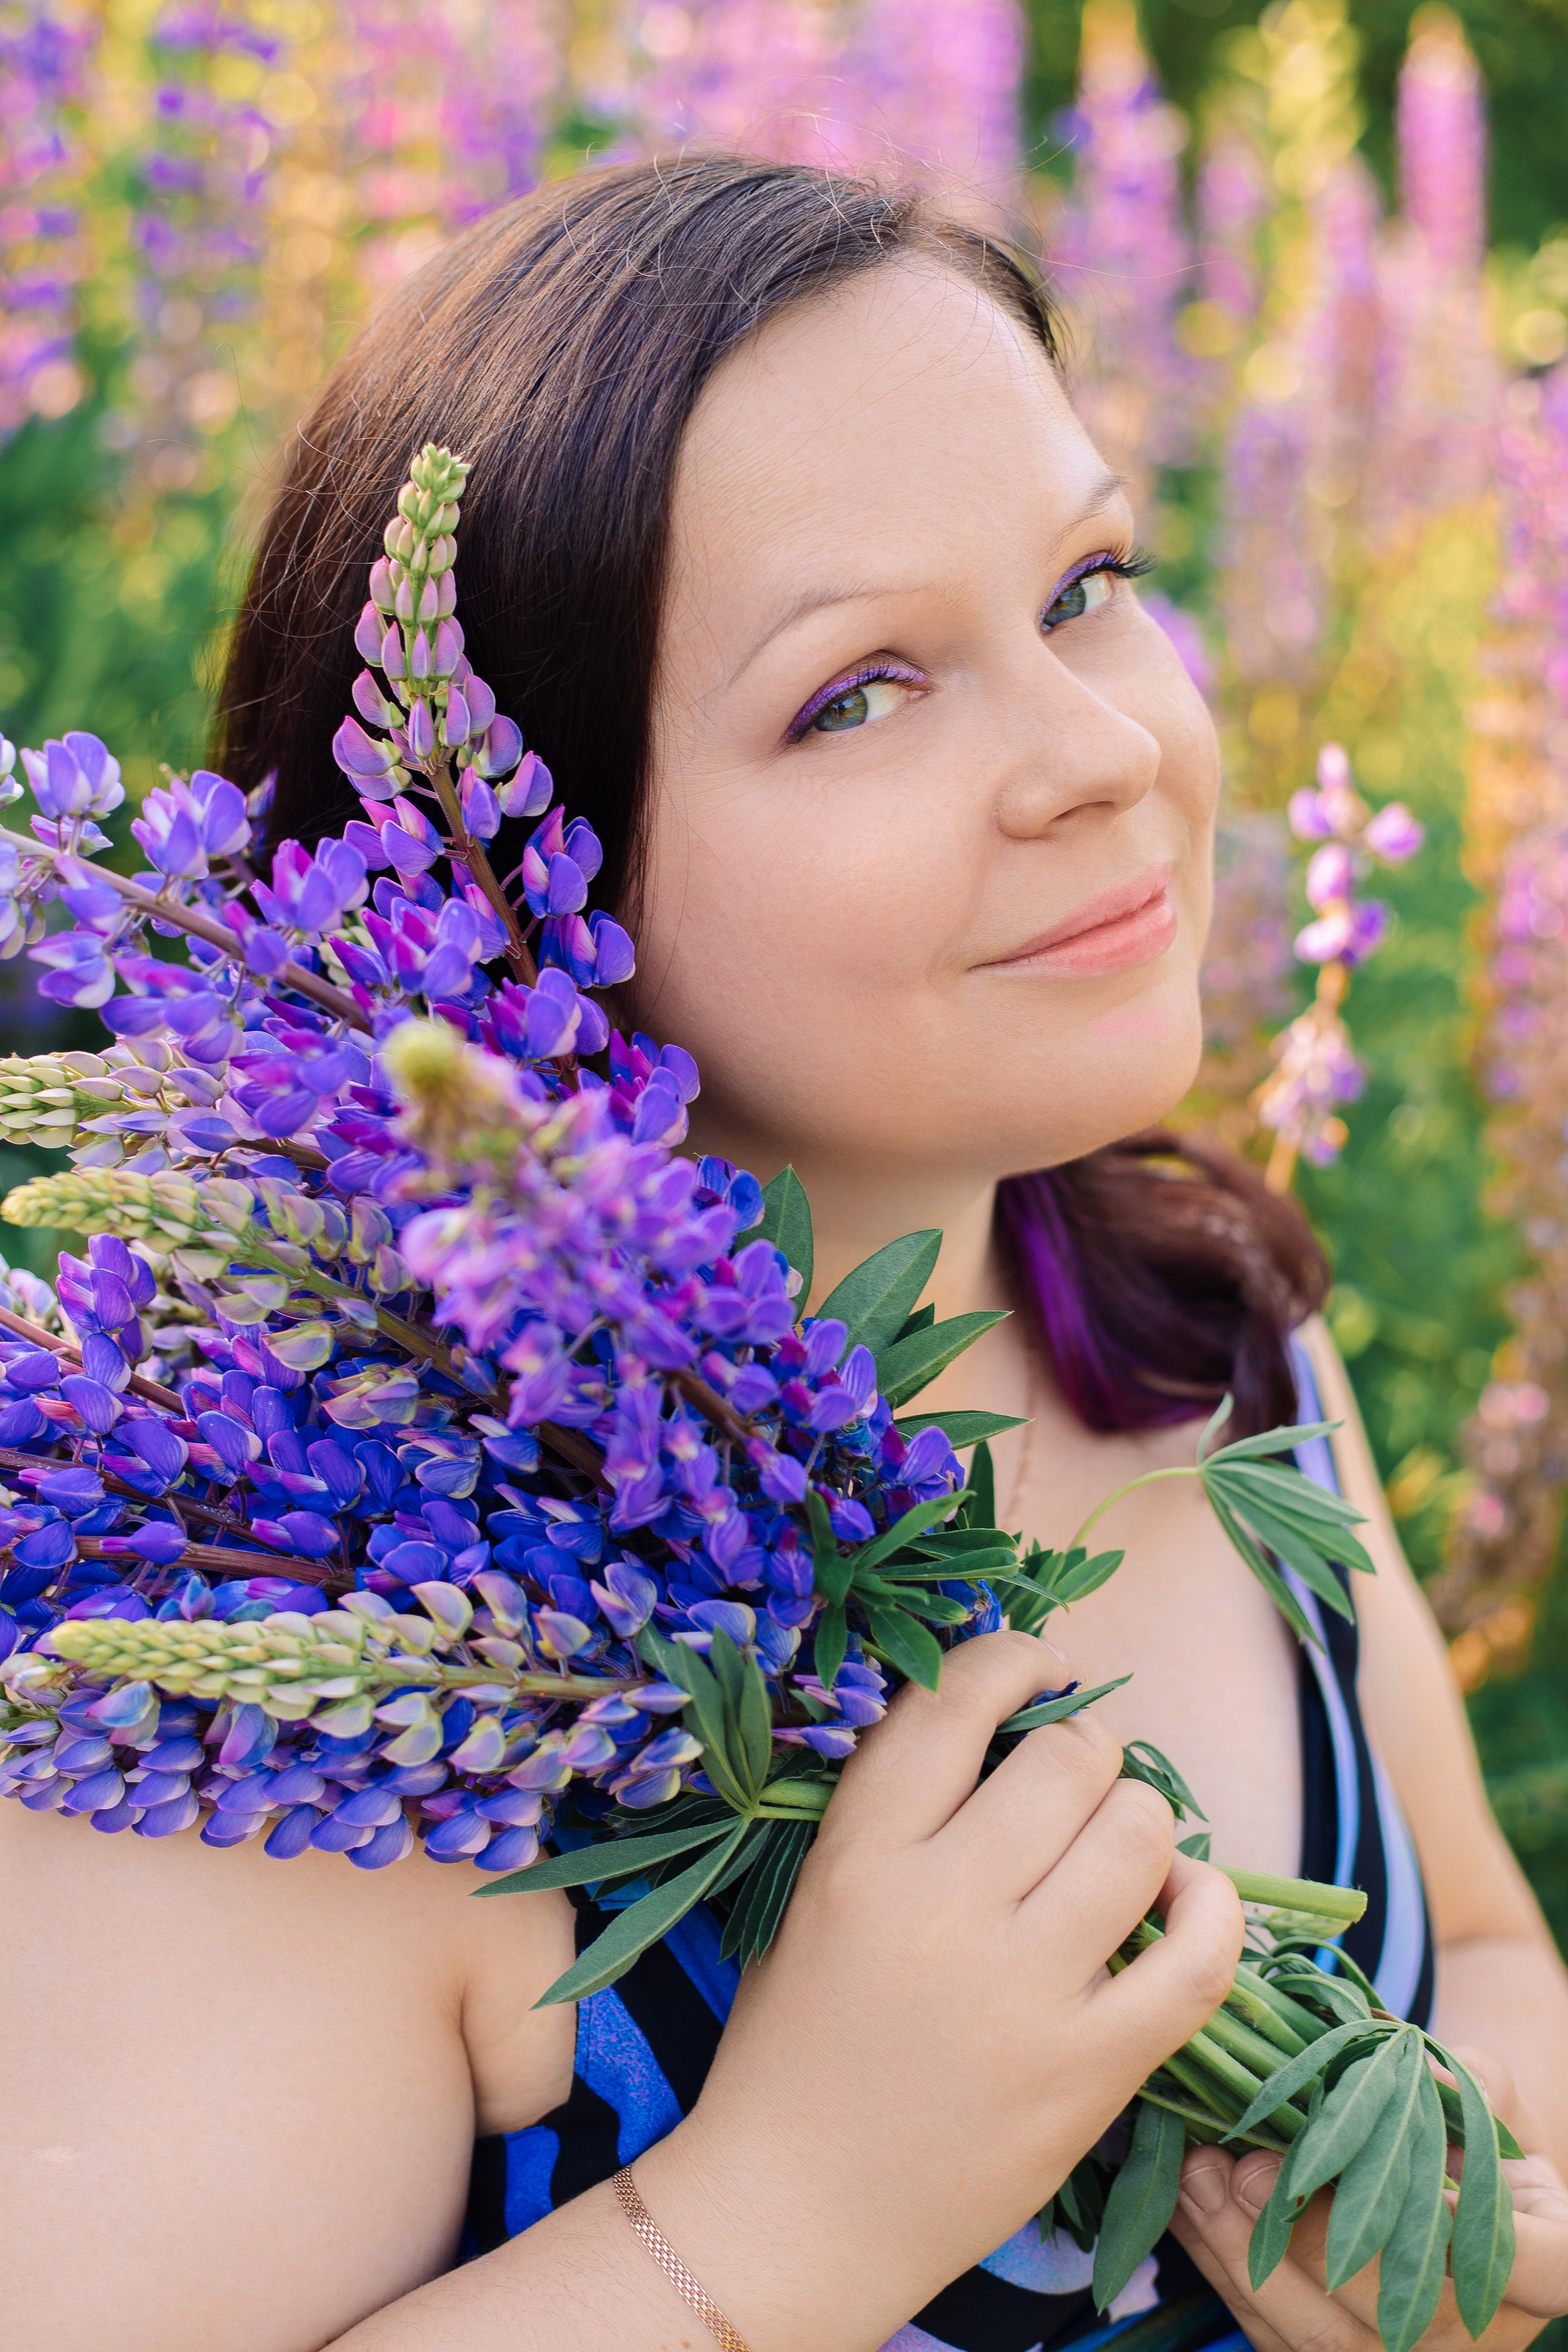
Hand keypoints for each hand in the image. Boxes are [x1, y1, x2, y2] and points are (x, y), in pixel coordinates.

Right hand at [639, 1628, 1245, 2351]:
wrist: (797, 2210)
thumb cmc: (797, 2041)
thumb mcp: (817, 1893)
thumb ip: (896, 1804)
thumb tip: (1006, 1709)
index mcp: (863, 1857)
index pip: (960, 1697)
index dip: (1016, 1659)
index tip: (1040, 1672)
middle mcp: (945, 1910)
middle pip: (1070, 1757)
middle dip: (1084, 1750)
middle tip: (1073, 1783)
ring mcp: (1025, 1995)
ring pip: (1140, 1833)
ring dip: (1141, 1820)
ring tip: (1118, 1847)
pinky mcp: (1090, 2072)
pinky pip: (1198, 1958)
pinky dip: (1211, 1908)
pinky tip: (1187, 1900)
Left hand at [1170, 2050, 1567, 2351]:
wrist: (1436, 2181)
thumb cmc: (1466, 2129)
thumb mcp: (1483, 2094)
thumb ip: (1465, 2081)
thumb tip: (1419, 2071)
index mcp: (1542, 2261)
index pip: (1533, 2270)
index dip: (1465, 2238)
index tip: (1406, 2184)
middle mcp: (1480, 2330)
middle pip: (1397, 2314)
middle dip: (1310, 2242)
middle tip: (1245, 2170)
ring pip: (1319, 2336)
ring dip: (1243, 2256)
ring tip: (1196, 2177)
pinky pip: (1269, 2332)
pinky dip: (1220, 2268)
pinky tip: (1183, 2203)